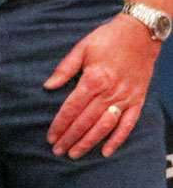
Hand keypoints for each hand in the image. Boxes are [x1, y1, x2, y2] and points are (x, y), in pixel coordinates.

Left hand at [43, 15, 158, 158]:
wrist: (140, 34)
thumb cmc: (107, 38)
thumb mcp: (81, 48)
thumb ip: (64, 69)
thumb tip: (47, 86)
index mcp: (93, 79)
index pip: (72, 108)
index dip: (60, 124)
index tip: (50, 137)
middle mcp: (109, 92)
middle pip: (86, 121)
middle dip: (70, 138)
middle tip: (57, 151)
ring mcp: (125, 98)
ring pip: (105, 127)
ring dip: (89, 142)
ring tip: (75, 153)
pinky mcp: (138, 100)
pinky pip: (128, 125)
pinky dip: (118, 139)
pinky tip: (107, 151)